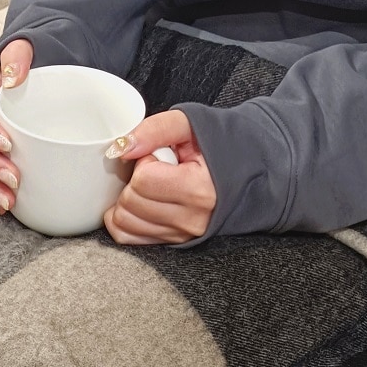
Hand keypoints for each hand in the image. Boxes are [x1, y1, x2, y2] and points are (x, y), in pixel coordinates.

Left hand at [104, 110, 216, 244]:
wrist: (245, 168)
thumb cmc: (219, 145)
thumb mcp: (190, 124)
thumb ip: (155, 130)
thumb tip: (122, 147)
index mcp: (198, 189)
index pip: (143, 180)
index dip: (145, 161)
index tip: (160, 157)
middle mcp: (191, 219)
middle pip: (130, 203)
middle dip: (134, 181)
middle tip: (156, 170)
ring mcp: (181, 234)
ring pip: (124, 222)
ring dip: (128, 199)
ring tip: (152, 186)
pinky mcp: (172, 241)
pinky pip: (128, 236)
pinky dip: (126, 218)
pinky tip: (140, 202)